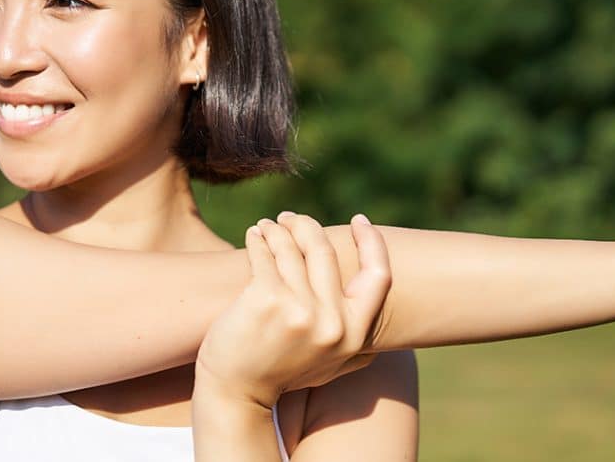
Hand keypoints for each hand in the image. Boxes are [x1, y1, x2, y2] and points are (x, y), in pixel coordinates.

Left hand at [195, 212, 390, 407]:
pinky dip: (260, 239)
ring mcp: (299, 310)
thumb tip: (378, 311)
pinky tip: (255, 236)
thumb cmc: (282, 374)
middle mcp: (331, 323)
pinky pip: (266, 254)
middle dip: (306, 226)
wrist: (236, 395)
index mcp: (353, 335)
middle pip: (325, 250)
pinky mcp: (266, 300)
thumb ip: (358, 341)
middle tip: (290, 219)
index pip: (378, 276)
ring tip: (267, 227)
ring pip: (292, 247)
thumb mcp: (331, 364)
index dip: (372, 242)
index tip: (359, 220)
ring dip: (278, 229)